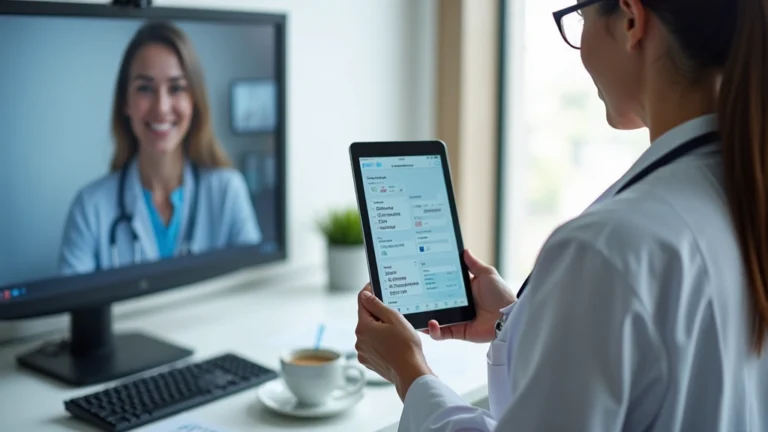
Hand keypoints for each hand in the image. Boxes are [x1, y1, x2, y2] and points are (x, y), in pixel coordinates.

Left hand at [355, 285, 432, 400]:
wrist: (410, 372)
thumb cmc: (406, 346)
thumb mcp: (394, 318)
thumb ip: (377, 305)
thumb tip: (365, 295)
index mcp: (363, 327)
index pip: (362, 302)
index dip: (369, 292)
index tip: (376, 287)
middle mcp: (359, 340)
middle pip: (366, 318)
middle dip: (378, 314)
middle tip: (395, 315)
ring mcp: (363, 352)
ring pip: (370, 332)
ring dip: (380, 329)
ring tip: (397, 333)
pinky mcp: (369, 361)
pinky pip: (372, 345)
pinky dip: (380, 342)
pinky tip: (394, 345)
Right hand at [425, 249, 515, 342]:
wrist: (508, 317)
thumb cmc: (501, 295)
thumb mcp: (487, 274)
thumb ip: (474, 264)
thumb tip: (464, 250)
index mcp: (464, 290)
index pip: (443, 284)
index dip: (431, 281)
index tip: (420, 276)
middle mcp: (458, 304)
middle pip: (435, 301)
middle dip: (422, 300)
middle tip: (411, 296)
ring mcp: (457, 318)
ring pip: (435, 319)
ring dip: (424, 317)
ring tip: (416, 312)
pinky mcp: (458, 332)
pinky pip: (442, 334)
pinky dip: (434, 331)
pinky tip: (430, 324)